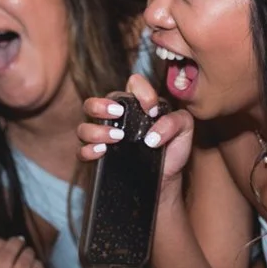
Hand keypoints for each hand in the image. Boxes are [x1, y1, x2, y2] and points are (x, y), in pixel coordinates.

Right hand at [78, 73, 192, 203]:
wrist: (166, 181)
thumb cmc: (172, 151)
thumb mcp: (184, 132)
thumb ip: (177, 121)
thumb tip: (153, 134)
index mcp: (137, 106)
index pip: (132, 85)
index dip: (141, 91)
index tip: (151, 109)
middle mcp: (116, 119)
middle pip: (95, 102)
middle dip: (101, 105)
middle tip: (117, 113)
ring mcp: (104, 138)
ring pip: (84, 126)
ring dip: (97, 130)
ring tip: (117, 138)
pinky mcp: (99, 157)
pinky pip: (82, 151)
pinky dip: (89, 150)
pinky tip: (102, 152)